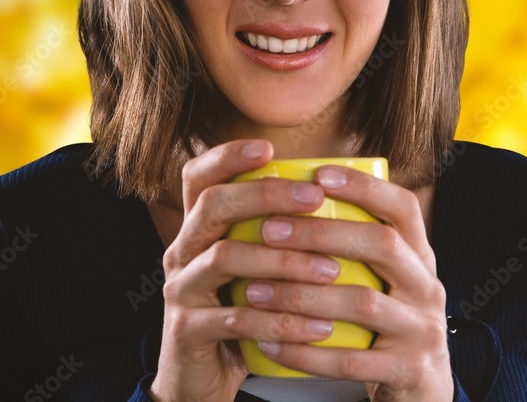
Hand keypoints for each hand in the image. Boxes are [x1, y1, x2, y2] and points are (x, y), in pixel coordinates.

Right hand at [148, 140, 341, 400]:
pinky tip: (320, 326)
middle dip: (267, 196)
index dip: (228, 156)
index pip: (199, 177)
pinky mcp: (188, 331)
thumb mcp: (258, 270)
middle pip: (213, 205)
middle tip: (316, 198)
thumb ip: (280, 236)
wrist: (204, 380)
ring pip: (224, 258)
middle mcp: (183, 251)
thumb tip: (346, 196)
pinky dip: (281, 322)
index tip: (269, 147)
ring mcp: (180, 290)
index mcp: (199, 230)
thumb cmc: (245, 314)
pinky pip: (235, 319)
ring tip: (332, 270)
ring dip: (283, 261)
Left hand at [242, 164, 453, 400]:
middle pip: (381, 246)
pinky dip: (307, 353)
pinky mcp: (409, 371)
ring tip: (255, 290)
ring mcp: (423, 331)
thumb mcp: (388, 282)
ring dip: (303, 294)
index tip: (318, 175)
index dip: (364, 188)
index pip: (403, 208)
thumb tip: (296, 198)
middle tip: (269, 230)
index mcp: (421, 259)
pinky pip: (351, 361)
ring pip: (362, 303)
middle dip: (322, 233)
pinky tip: (270, 344)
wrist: (423, 392)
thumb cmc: (388, 327)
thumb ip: (359, 249)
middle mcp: (429, 288)